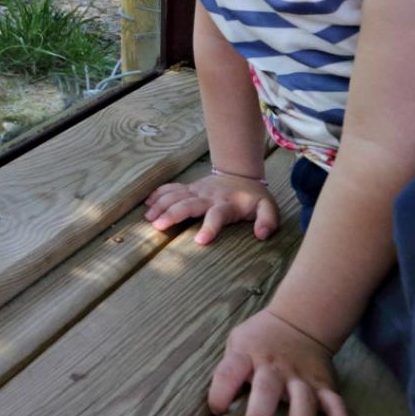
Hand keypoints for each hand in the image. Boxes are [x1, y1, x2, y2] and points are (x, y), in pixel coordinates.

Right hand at [144, 171, 278, 243]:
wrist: (240, 174)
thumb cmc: (253, 197)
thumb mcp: (268, 207)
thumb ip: (268, 220)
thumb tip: (261, 234)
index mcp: (227, 204)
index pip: (217, 215)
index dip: (210, 227)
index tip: (200, 241)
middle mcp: (208, 197)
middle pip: (188, 204)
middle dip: (172, 215)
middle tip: (157, 226)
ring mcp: (196, 191)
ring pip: (175, 196)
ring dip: (161, 206)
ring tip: (148, 218)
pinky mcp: (189, 188)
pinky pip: (171, 189)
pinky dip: (158, 194)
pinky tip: (146, 203)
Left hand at [210, 308, 350, 415]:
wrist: (299, 321)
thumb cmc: (259, 341)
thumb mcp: (236, 344)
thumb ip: (228, 373)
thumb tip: (219, 410)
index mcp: (247, 354)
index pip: (228, 373)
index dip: (220, 393)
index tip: (218, 412)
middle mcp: (275, 366)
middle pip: (266, 390)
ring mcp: (302, 376)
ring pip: (303, 402)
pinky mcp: (325, 386)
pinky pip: (337, 408)